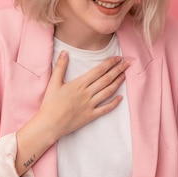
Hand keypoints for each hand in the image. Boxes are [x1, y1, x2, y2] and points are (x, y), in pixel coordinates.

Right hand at [14, 51, 128, 174]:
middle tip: (127, 64)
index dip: (109, 63)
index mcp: (79, 84)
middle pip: (106, 79)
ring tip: (124, 75)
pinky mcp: (90, 115)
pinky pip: (105, 109)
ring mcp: (90, 105)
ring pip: (108, 92)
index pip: (98, 71)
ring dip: (118, 83)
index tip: (118, 58)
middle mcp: (87, 93)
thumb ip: (60, 67)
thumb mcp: (53, 83)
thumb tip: (64, 52)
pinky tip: (121, 98)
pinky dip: (114, 103)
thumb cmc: (50, 104)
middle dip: (118, 70)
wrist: (49, 124)